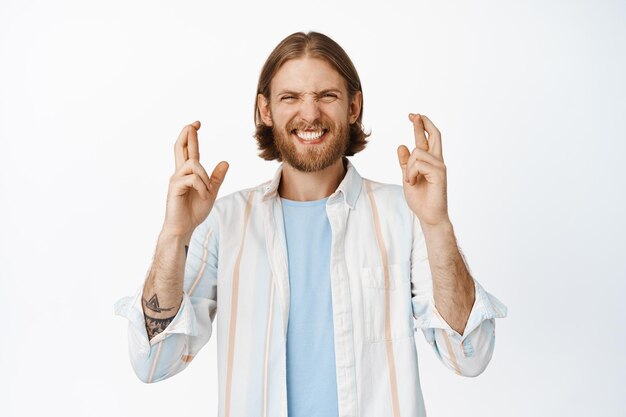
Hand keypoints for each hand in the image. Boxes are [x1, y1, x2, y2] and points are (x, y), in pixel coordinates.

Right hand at [162, 121, 228, 238]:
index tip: (196, 124)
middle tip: (194, 124)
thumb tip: (225, 162)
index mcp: (188, 173)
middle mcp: (180, 173)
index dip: (191, 136)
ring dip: (205, 177)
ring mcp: (176, 179)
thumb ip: (216, 178)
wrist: (184, 227)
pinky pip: (193, 178)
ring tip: (207, 191)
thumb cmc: (194, 211)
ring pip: (194, 164)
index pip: (189, 150)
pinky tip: (204, 195)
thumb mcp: (211, 192)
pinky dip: (202, 187)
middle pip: (180, 147)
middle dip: (187, 134)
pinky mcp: (175, 187)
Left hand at [397, 113, 448, 226]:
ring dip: (409, 167)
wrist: (428, 216)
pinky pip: (418, 163)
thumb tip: (402, 145)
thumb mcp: (408, 177)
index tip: (414, 116)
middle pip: (434, 135)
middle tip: (414, 114)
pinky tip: (414, 182)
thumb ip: (405, 163)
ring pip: (418, 152)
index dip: (421, 126)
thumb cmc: (420, 199)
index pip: (427, 138)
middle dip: (423, 123)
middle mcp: (437, 161)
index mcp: (430, 161)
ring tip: (411, 181)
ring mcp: (440, 166)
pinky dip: (411, 173)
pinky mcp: (439, 173)